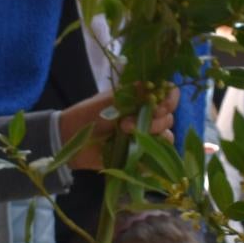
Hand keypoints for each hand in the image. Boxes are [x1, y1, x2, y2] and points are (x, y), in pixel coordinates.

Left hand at [57, 87, 182, 170]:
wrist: (73, 138)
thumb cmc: (90, 114)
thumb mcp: (112, 100)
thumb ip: (135, 94)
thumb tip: (157, 86)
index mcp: (143, 99)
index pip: (170, 95)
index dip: (169, 100)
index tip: (156, 106)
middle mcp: (148, 116)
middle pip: (170, 118)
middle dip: (153, 120)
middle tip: (126, 123)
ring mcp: (146, 136)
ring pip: (167, 136)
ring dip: (150, 135)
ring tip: (127, 135)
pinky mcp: (141, 154)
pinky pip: (157, 156)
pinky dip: (149, 153)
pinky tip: (134, 150)